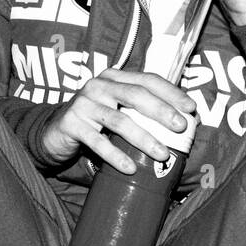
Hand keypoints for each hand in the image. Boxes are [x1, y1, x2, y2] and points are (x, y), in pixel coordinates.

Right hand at [38, 69, 196, 174]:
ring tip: (162, 154)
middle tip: (181, 127)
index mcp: (113, 77)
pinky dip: (116, 156)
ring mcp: (82, 104)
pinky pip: (97, 142)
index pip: (147, 79)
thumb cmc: (95, 121)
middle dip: (161, 111)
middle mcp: (97, 86)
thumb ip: (140, 109)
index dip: (171, 93)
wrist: (54, 132)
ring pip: (118, 120)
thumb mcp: (116, 108)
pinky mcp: (71, 124)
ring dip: (144, 138)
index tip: (191, 109)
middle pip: (135, 95)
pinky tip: (130, 168)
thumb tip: (182, 122)